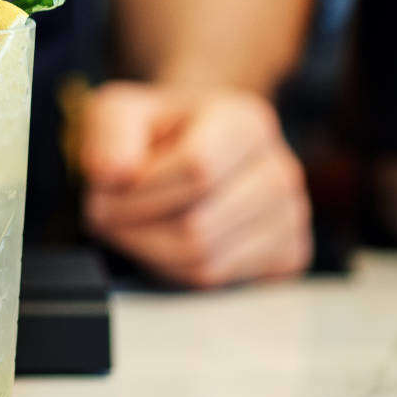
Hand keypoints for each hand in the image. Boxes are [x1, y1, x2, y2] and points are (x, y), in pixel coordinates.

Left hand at [75, 81, 310, 287]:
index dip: (139, 189)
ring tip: (129, 225)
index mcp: (247, 122)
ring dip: (149, 251)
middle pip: (198, 226)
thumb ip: (110, 133)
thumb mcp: (119, 113)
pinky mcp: (288, 255)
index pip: (197, 168)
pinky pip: (219, 284)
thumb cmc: (156, 132)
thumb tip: (112, 173)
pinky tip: (162, 241)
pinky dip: (175, 271)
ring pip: (207, 262)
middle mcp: (281, 168)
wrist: (192, 146)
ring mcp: (291, 215)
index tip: (105, 189)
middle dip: (135, 226)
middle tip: (105, 214)